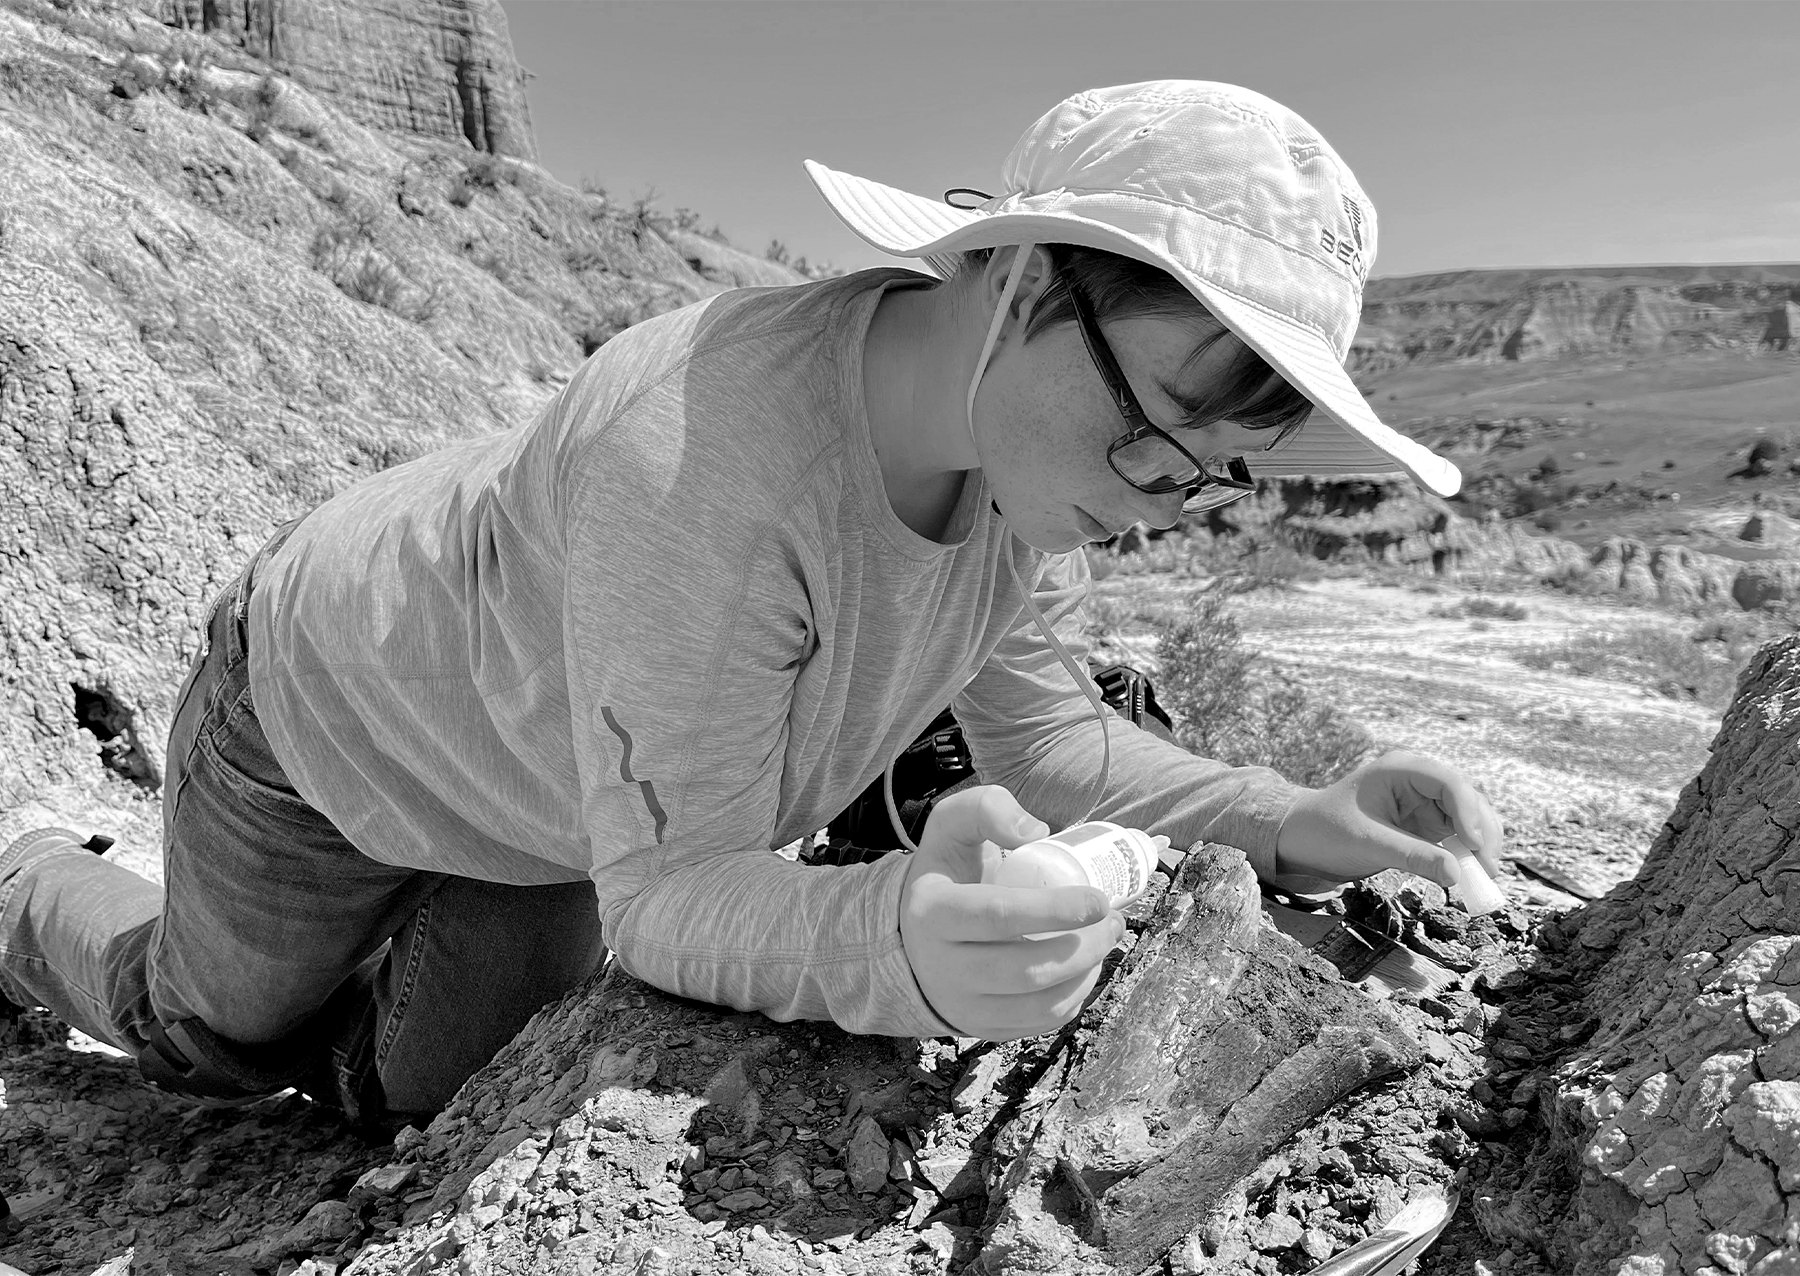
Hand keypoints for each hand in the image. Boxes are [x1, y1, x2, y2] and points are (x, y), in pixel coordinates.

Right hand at [900, 785, 1123, 1040]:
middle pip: (1026, 969)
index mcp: (933, 913)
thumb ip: (988, 808)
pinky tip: (1086, 966)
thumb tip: (1036, 832)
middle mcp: (941, 968)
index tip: (1099, 899)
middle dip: (1084, 947)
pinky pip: (1040, 1023)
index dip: (1055, 910)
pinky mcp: (982, 1028)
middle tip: (1112, 920)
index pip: (999, 916)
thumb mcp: (953, 825)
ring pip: (1039, 1004)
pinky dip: (1075, 996)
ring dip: (1087, 973)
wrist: (914, 933)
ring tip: (1106, 939)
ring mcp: (961, 1005)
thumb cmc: (948, 871)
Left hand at [1274, 750, 1503, 890]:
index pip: (1449, 782)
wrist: (1302, 840)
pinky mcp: (1427, 825)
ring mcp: (1425, 802)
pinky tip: (1473, 875)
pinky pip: (1458, 836)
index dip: (1469, 810)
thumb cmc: (1326, 831)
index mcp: (1401, 769)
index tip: (1474, 844)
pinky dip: (1469, 854)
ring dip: (1482, 844)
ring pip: (1471, 818)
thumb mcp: (1368, 843)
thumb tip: (1457, 875)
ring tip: (1484, 876)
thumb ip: (1412, 856)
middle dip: (1483, 831)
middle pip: (1469, 799)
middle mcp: (1419, 781)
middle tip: (1488, 869)